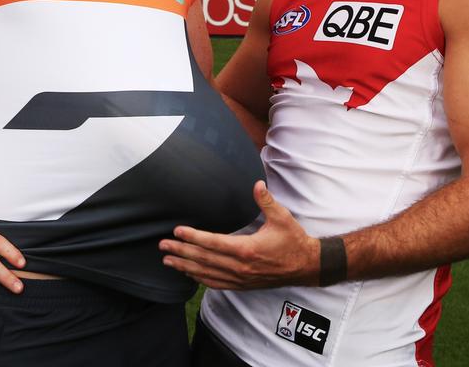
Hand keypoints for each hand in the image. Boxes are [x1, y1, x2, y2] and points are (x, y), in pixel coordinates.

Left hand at [159, 180, 319, 289]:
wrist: (306, 266)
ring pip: (206, 274)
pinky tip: (189, 274)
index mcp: (247, 249)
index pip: (213, 243)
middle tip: (162, 246)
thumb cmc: (293, 240)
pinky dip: (200, 279)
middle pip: (204, 260)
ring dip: (185, 267)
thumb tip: (257, 184)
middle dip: (180, 252)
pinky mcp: (243, 285)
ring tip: (168, 262)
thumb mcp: (282, 218)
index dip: (193, 237)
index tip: (177, 231)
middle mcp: (240, 267)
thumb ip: (266, 201)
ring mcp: (241, 278)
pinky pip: (216, 284)